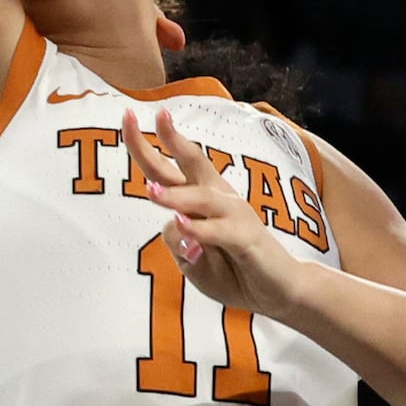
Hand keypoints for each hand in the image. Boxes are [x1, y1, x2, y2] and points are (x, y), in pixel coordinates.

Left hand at [126, 108, 307, 316]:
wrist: (277, 289)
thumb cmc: (233, 270)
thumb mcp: (193, 263)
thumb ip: (177, 243)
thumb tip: (174, 225)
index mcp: (200, 199)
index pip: (168, 168)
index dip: (146, 145)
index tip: (129, 116)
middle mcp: (217, 198)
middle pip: (191, 162)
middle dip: (168, 139)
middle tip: (144, 120)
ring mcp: (234, 216)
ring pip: (201, 198)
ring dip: (175, 195)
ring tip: (151, 192)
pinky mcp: (246, 239)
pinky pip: (219, 232)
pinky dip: (199, 230)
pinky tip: (183, 225)